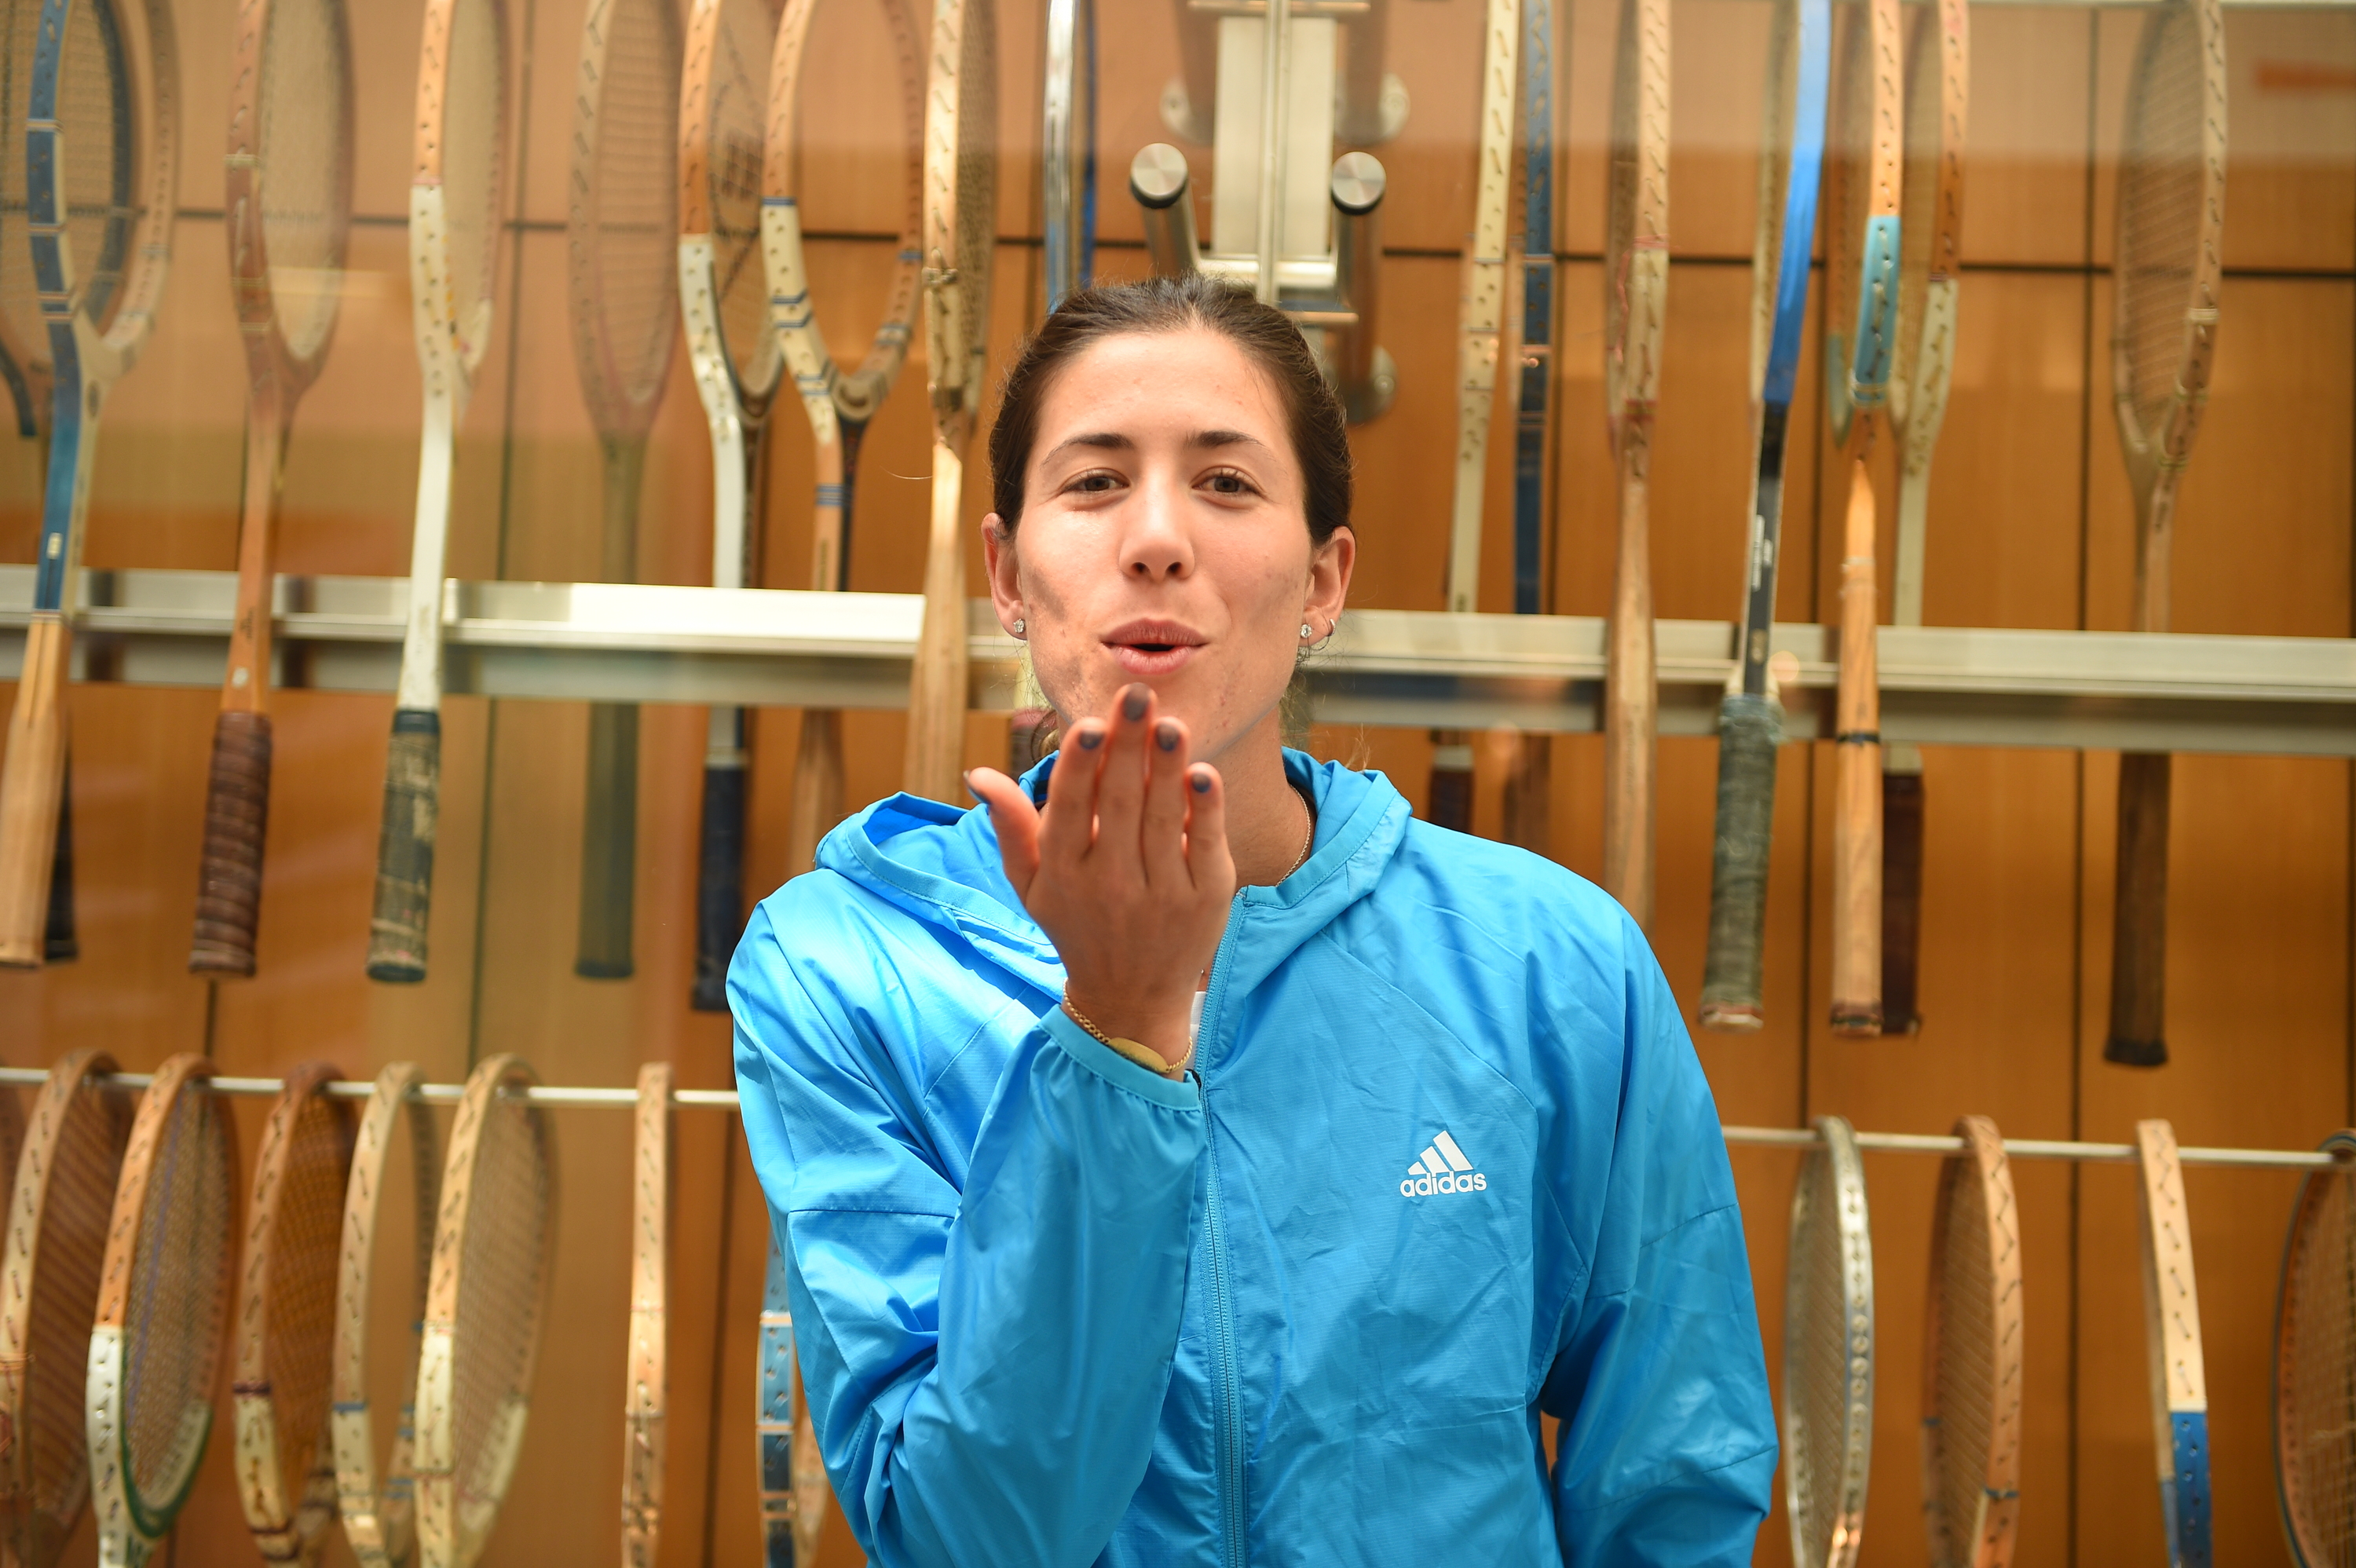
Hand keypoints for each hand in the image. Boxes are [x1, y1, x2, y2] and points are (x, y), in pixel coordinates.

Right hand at [966, 683, 1234, 1068]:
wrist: (1130, 999)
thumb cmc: (1076, 925)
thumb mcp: (1032, 885)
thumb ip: (1011, 827)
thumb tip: (979, 773)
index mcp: (1063, 872)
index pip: (1070, 810)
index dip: (1080, 766)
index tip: (1089, 723)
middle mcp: (1110, 883)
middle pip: (1119, 803)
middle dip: (1128, 745)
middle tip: (1138, 695)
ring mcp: (1160, 893)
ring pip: (1163, 818)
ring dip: (1168, 766)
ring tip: (1171, 722)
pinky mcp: (1205, 900)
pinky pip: (1205, 845)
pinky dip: (1206, 809)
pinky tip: (1202, 773)